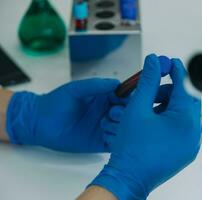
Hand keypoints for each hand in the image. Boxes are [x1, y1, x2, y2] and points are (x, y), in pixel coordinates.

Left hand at [6, 78, 120, 152]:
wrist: (39, 123)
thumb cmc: (56, 102)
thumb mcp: (75, 89)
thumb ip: (95, 85)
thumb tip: (117, 83)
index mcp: (105, 97)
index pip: (125, 97)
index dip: (128, 99)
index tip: (123, 101)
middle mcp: (108, 112)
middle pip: (128, 114)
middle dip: (124, 114)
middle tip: (112, 114)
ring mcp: (106, 128)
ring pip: (124, 129)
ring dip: (120, 128)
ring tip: (104, 125)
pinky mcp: (101, 142)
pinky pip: (115, 143)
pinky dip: (116, 141)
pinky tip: (104, 136)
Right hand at [90, 54, 201, 198]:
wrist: (128, 177)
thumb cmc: (132, 148)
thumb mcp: (137, 108)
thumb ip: (148, 81)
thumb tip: (154, 62)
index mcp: (185, 120)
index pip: (184, 85)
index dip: (176, 70)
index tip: (170, 62)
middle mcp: (194, 132)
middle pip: (186, 99)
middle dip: (169, 91)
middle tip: (152, 91)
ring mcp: (192, 144)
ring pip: (185, 114)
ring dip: (170, 106)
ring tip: (150, 110)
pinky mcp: (187, 151)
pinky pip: (186, 128)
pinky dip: (173, 120)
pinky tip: (156, 122)